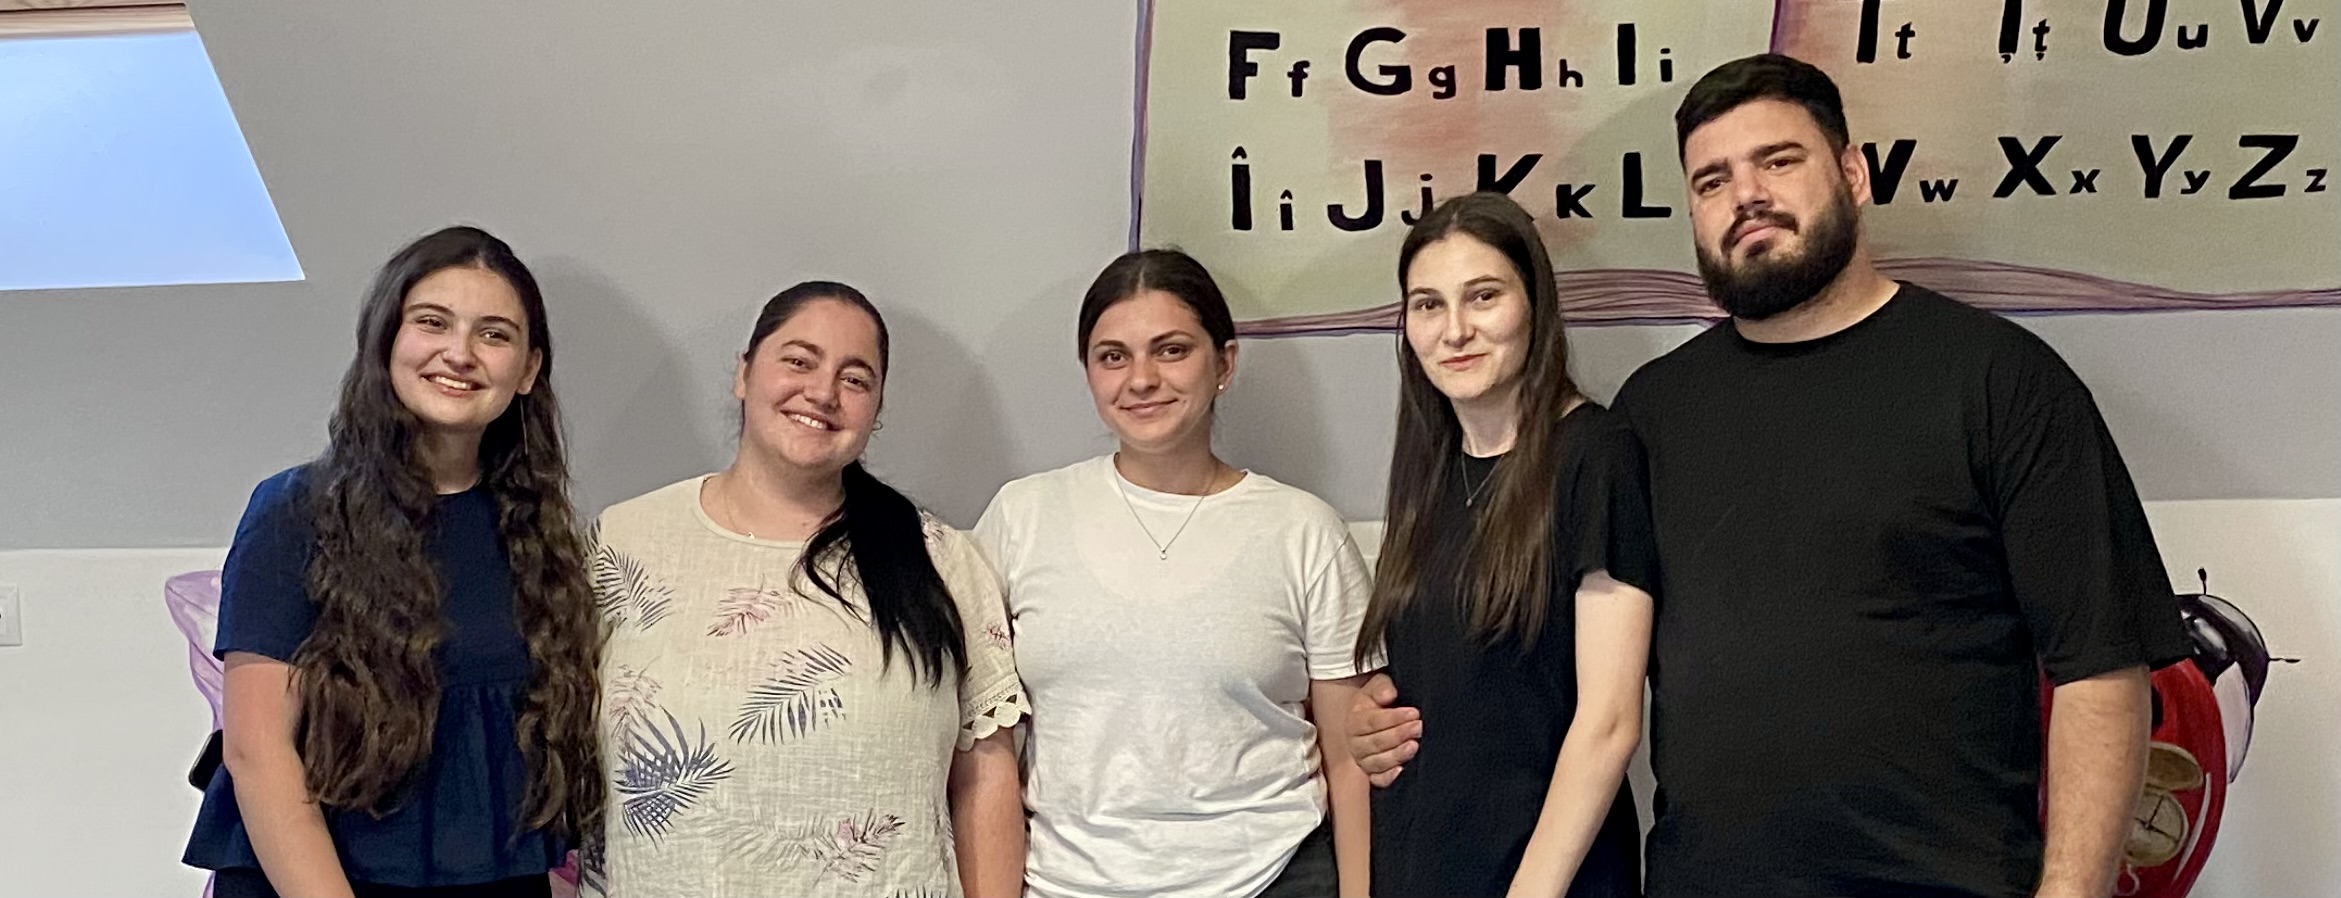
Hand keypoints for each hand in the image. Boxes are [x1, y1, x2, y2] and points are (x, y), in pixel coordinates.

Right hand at [1346, 672, 1420, 786]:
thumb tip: (1388, 695)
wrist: (1375, 715)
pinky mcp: (1373, 775)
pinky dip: (1389, 777)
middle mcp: (1355, 744)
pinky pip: (1379, 780)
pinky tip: (1402, 769)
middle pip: (1376, 742)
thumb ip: (1382, 688)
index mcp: (1353, 722)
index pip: (1372, 721)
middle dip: (1399, 735)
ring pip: (1378, 762)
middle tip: (1418, 727)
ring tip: (1414, 745)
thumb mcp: (1378, 687)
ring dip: (1397, 754)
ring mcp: (1363, 761)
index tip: (1413, 712)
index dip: (1393, 718)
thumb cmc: (1378, 701)